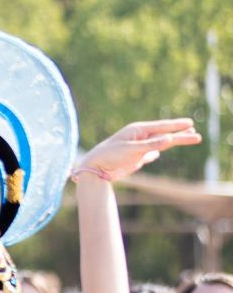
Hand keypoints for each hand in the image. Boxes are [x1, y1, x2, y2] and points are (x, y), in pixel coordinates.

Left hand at [75, 119, 202, 183]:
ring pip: (160, 144)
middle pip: (164, 135)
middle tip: (197, 134)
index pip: (162, 127)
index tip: (190, 123)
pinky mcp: (135, 158)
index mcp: (137, 131)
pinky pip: (150, 154)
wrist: (95, 169)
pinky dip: (156, 152)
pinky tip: (161, 151)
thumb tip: (170, 139)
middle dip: (180, 134)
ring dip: (173, 142)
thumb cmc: (110, 155)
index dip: (176, 126)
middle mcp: (139, 137)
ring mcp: (138, 148)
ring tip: (188, 138)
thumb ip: (151, 145)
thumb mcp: (131, 149)